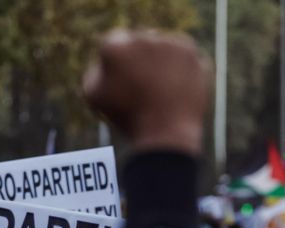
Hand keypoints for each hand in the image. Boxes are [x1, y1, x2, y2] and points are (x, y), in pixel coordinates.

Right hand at [83, 30, 209, 155]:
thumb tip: (104, 60)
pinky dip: (181, 69)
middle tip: (145, 86)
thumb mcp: (95, 98)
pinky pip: (182, 55)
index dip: (119, 64)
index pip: (114, 44)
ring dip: (161, 62)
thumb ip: (95, 71)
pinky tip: (176, 88)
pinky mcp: (190, 52)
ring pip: (162, 47)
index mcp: (114, 46)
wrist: (166, 134)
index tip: (126, 81)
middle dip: (140, 60)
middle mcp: (141, 37)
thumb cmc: (127, 118)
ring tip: (161, 90)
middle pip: (139, 42)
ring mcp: (168, 42)